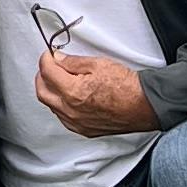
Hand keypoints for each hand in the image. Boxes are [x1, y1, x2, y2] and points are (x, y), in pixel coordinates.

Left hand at [36, 47, 154, 136]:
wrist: (144, 106)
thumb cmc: (127, 87)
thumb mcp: (98, 64)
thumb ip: (72, 62)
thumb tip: (58, 59)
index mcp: (72, 92)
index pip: (47, 72)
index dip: (46, 60)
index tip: (49, 55)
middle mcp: (71, 111)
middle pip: (43, 92)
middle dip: (42, 76)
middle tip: (48, 66)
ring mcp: (76, 123)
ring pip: (51, 106)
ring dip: (51, 91)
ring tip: (59, 80)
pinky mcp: (84, 130)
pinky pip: (63, 118)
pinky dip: (60, 106)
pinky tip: (67, 98)